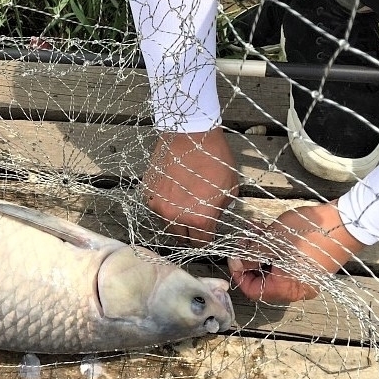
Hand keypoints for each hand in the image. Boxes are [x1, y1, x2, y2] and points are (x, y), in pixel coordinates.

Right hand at [143, 127, 238, 245]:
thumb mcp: (231, 188)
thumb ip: (221, 209)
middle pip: (180, 237)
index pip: (201, 243)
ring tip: (183, 200)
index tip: (208, 231)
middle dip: (189, 231)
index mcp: (199, 220)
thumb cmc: (214, 158)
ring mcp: (158, 204)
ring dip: (175, 217)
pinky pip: (157, 205)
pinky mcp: (148, 191)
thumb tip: (215, 217)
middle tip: (196, 218)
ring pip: (166, 222)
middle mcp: (175, 216)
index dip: (206, 238)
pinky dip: (164, 202)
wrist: (189, 134)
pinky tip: (173, 188)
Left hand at [228, 203, 365, 303]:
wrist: (346, 222)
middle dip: (249, 258)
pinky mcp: (311, 267)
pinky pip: (286, 263)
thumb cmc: (306, 233)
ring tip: (255, 230)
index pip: (252, 291)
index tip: (234, 255)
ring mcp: (306, 278)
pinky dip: (274, 250)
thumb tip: (236, 264)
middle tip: (244, 239)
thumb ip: (249, 256)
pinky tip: (267, 231)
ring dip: (260, 250)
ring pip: (273, 268)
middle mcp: (297, 290)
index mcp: (286, 289)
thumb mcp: (271, 242)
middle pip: (262, 279)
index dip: (238, 273)